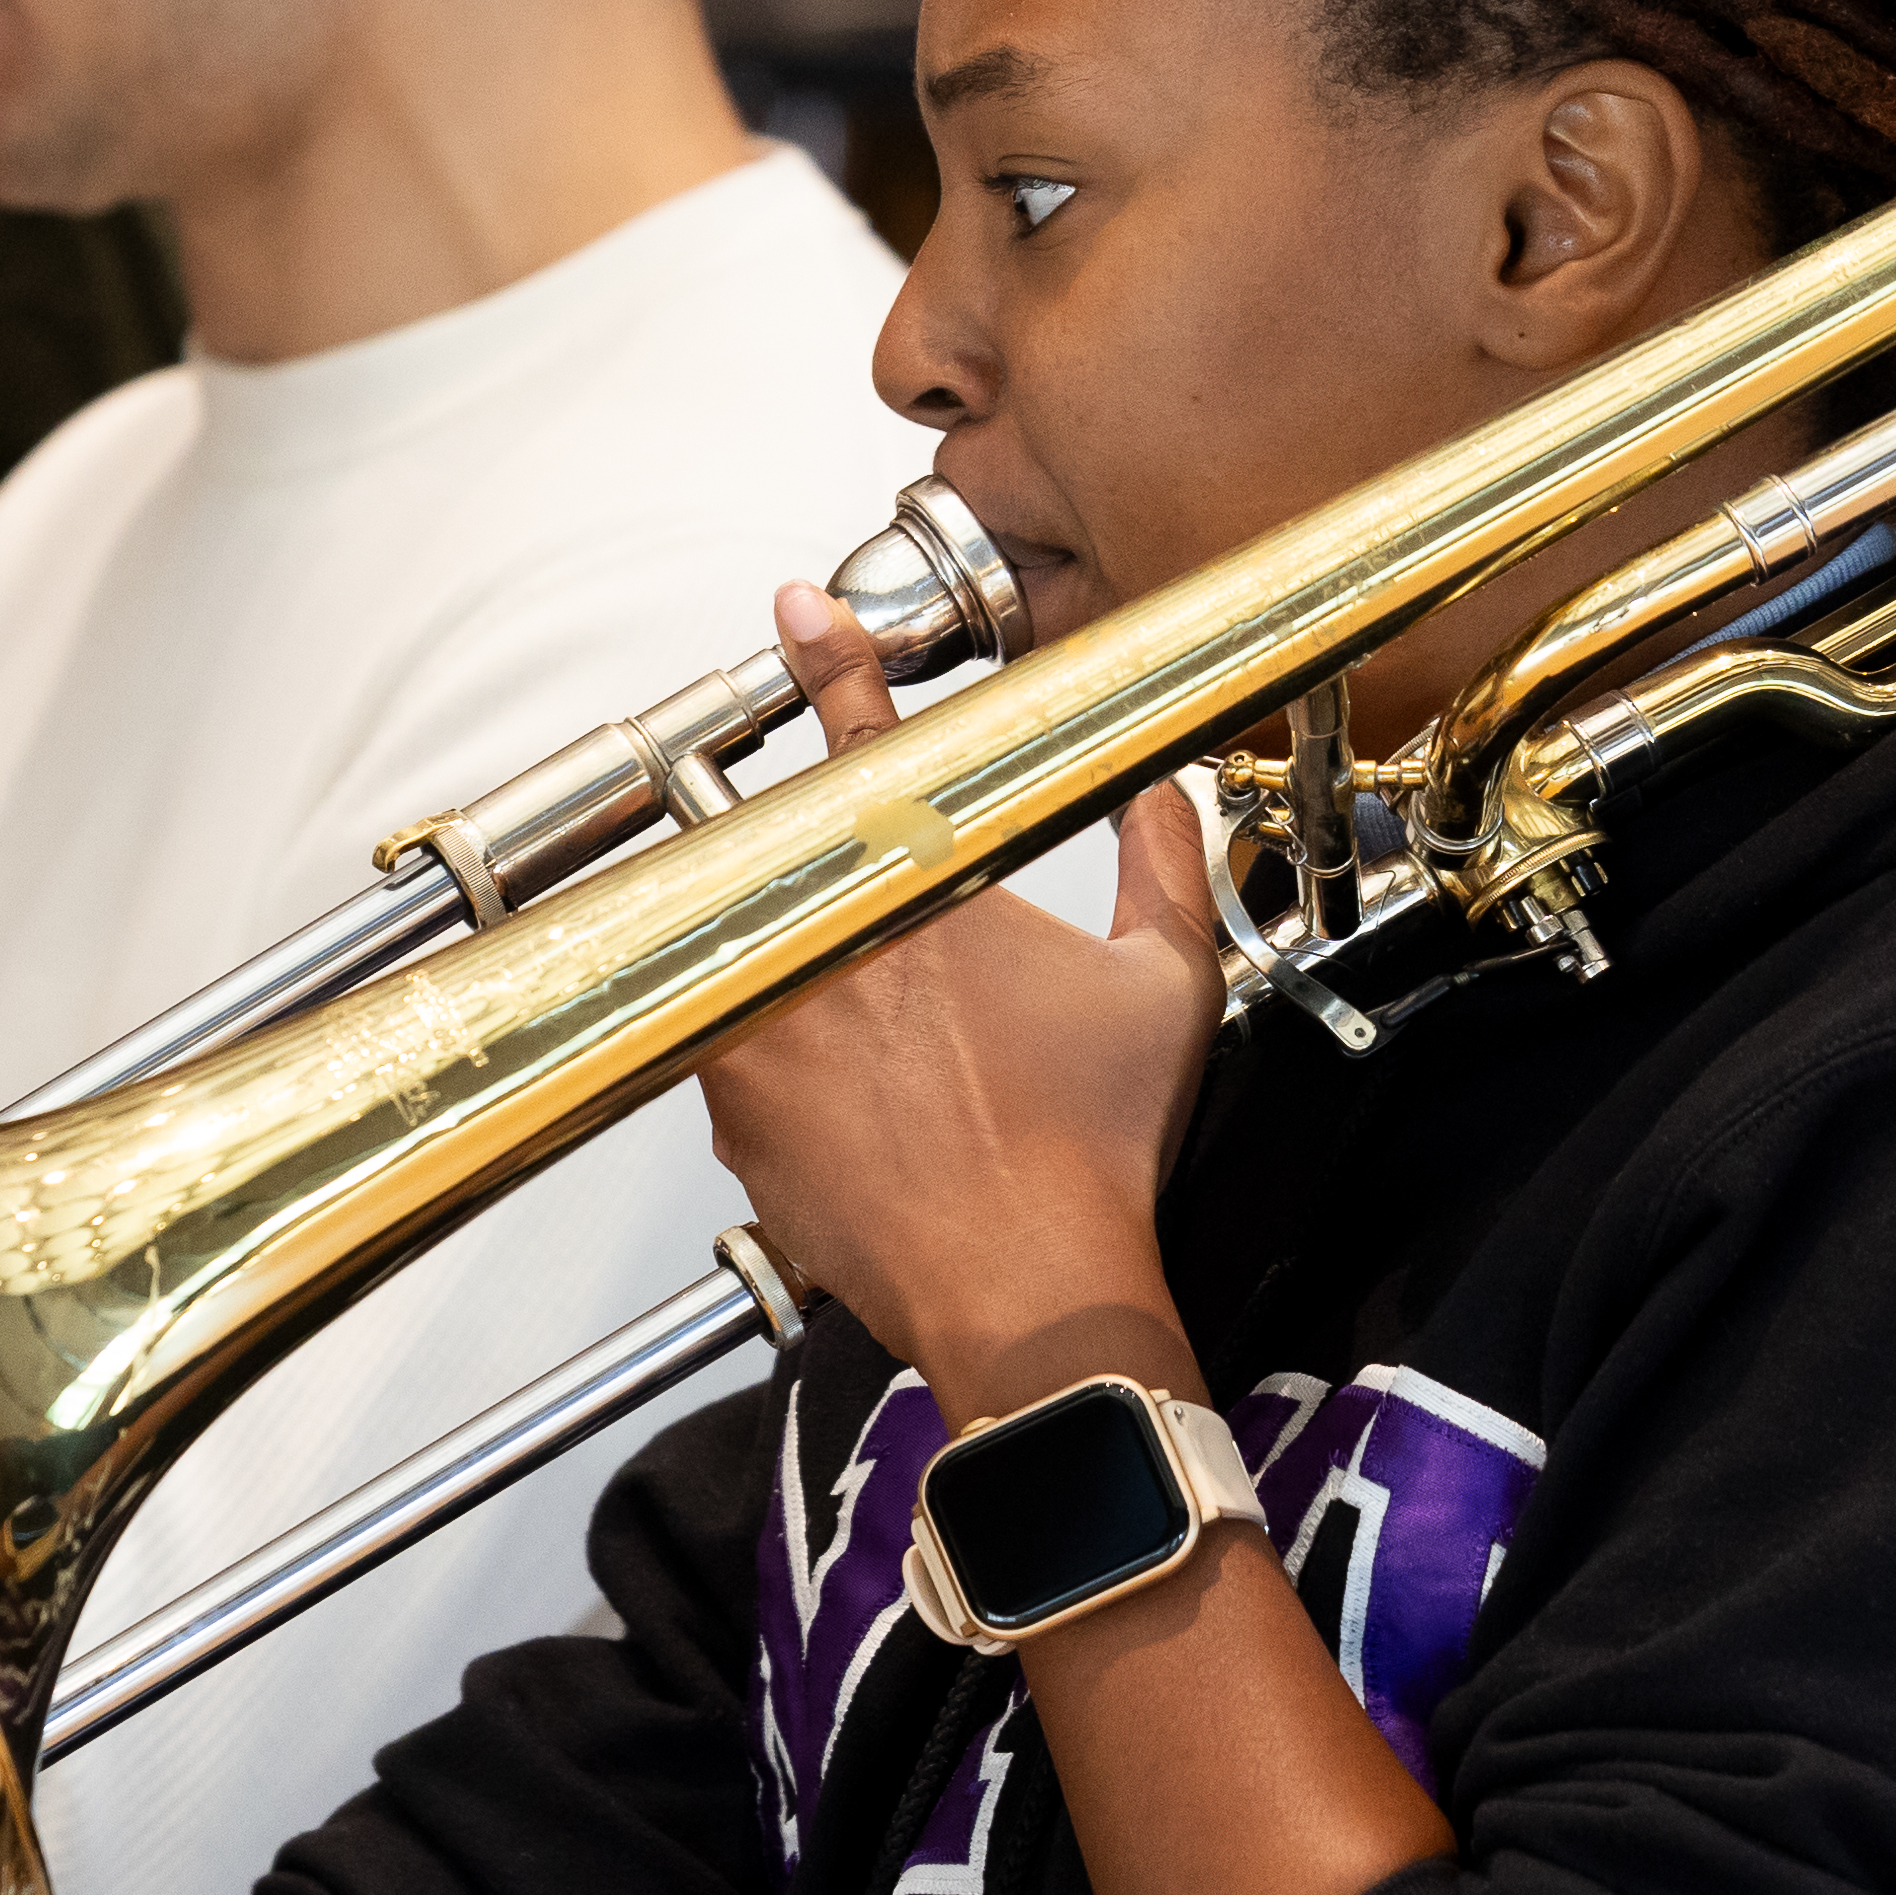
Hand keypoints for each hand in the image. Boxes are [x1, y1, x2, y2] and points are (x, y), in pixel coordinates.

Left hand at [693, 574, 1228, 1391]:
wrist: (1023, 1284)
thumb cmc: (1093, 1145)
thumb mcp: (1166, 984)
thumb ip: (1164, 863)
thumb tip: (1170, 792)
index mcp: (929, 887)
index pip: (869, 741)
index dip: (831, 661)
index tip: (797, 611)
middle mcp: (826, 941)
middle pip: (784, 846)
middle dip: (816, 865)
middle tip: (885, 956)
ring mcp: (760, 1023)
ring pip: (742, 946)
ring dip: (788, 969)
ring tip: (882, 1055)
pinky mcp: (725, 1104)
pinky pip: (729, 1049)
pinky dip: (776, 1059)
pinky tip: (858, 1112)